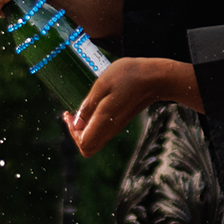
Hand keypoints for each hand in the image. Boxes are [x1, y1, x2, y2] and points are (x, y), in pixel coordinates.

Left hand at [65, 55, 202, 157]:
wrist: (155, 78)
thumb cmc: (129, 76)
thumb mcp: (102, 84)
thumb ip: (88, 105)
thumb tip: (76, 123)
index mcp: (105, 121)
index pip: (83, 143)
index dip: (72, 132)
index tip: (69, 115)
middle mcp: (111, 129)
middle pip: (88, 147)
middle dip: (75, 134)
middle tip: (71, 116)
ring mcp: (117, 127)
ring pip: (94, 141)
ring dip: (83, 129)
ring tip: (80, 110)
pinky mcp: (120, 122)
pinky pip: (101, 132)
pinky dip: (92, 124)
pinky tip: (92, 107)